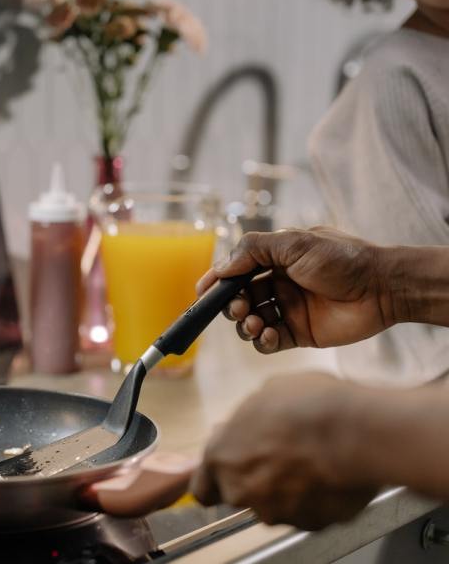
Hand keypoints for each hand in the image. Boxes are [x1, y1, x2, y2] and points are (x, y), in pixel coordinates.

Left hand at [190, 373, 378, 529]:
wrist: (355, 431)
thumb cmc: (305, 404)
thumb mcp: (262, 396)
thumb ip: (244, 423)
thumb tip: (244, 427)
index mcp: (221, 458)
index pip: (202, 488)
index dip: (215, 478)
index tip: (229, 469)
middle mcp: (242, 491)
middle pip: (238, 496)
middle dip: (252, 481)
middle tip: (277, 458)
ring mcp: (276, 512)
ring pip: (273, 506)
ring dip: (284, 490)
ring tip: (309, 462)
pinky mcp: (311, 524)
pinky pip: (306, 513)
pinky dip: (313, 500)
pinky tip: (327, 475)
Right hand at [196, 227, 394, 353]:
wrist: (382, 287)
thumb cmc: (341, 258)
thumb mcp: (293, 243)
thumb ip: (253, 249)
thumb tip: (221, 267)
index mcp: (274, 260)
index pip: (236, 271)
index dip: (217, 281)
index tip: (202, 292)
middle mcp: (278, 285)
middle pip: (239, 298)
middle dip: (231, 305)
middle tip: (237, 308)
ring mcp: (288, 310)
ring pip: (250, 321)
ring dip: (244, 324)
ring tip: (253, 323)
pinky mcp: (299, 333)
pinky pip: (269, 341)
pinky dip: (262, 341)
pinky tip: (268, 334)